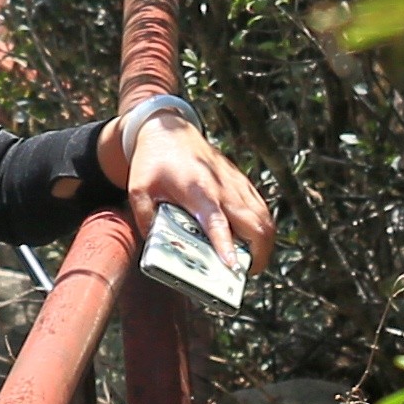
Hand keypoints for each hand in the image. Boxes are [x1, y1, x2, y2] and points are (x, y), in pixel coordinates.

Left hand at [110, 115, 269, 262]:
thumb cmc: (153, 161)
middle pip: (255, 225)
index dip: (226, 246)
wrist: (169, 130)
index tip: (232, 267)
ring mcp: (236, 185)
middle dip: (257, 255)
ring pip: (264, 219)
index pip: (217, 223)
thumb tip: (158, 247)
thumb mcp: (138, 190)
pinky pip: (262, 210)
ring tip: (250, 262)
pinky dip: (262, 229)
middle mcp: (223, 188)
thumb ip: (146, 219)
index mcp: (197, 190)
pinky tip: (250, 242)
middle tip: (243, 273)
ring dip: (263, 244)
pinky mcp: (242, 183)